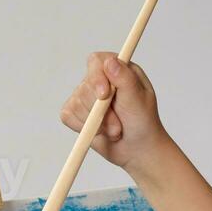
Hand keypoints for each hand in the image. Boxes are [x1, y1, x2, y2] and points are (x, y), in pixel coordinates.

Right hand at [60, 52, 169, 172]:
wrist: (137, 149)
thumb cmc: (143, 122)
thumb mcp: (139, 100)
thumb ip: (126, 79)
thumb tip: (110, 61)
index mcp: (117, 69)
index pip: (96, 61)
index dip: (96, 78)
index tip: (104, 95)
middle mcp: (100, 79)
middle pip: (85, 87)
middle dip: (102, 112)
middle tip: (119, 126)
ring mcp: (85, 95)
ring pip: (76, 104)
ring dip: (97, 123)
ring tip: (114, 130)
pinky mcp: (76, 112)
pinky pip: (68, 116)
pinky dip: (82, 128)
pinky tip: (99, 131)